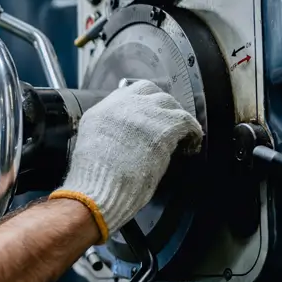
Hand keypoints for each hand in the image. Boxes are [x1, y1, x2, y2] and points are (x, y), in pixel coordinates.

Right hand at [51, 79, 202, 241]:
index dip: (142, 102)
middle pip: (151, 92)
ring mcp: (144, 113)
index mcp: (101, 111)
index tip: (148, 114)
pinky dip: (191, 132)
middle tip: (166, 124)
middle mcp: (122, 106)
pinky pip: (186, 121)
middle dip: (161, 107)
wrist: (98, 189)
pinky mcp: (164, 127)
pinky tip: (191, 143)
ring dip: (176, 119)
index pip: (127, 92)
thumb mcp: (90, 146)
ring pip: (170, 103)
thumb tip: (124, 136)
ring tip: (181, 135)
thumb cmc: (94, 179)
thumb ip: (107, 133)